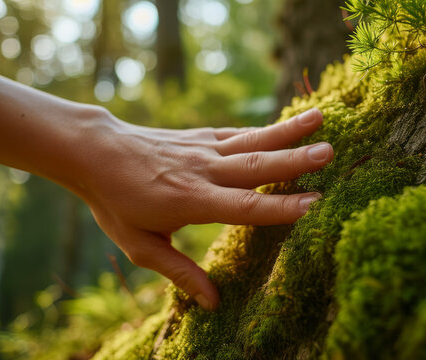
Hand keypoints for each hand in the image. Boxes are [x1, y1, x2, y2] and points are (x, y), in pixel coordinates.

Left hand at [82, 108, 332, 309]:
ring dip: (288, 132)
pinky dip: (265, 129)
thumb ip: (179, 272)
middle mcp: (203, 171)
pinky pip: (238, 133)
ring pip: (252, 141)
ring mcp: (203, 149)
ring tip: (321, 119)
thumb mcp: (140, 247)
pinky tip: (289, 123)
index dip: (281, 206)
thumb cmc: (116, 202)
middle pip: (255, 166)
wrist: (95, 152)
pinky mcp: (201, 136)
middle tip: (331, 153)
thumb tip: (213, 304)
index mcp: (191, 201)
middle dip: (295, 160)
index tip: (315, 203)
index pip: (244, 206)